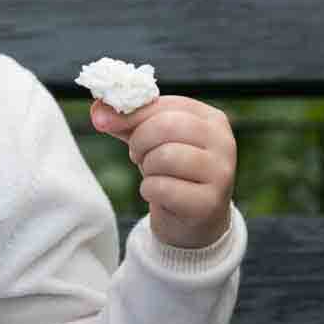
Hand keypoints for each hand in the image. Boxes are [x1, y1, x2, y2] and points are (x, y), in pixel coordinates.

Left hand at [90, 95, 236, 250]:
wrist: (193, 220)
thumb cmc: (172, 171)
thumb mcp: (151, 139)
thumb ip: (126, 120)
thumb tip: (99, 111)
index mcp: (211, 118)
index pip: (164, 104)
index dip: (130, 113)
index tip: (105, 122)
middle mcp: (224, 142)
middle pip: (166, 127)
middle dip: (139, 141)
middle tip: (136, 154)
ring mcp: (221, 173)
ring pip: (165, 156)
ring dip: (147, 167)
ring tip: (153, 173)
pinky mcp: (210, 202)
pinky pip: (163, 187)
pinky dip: (149, 189)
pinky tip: (158, 193)